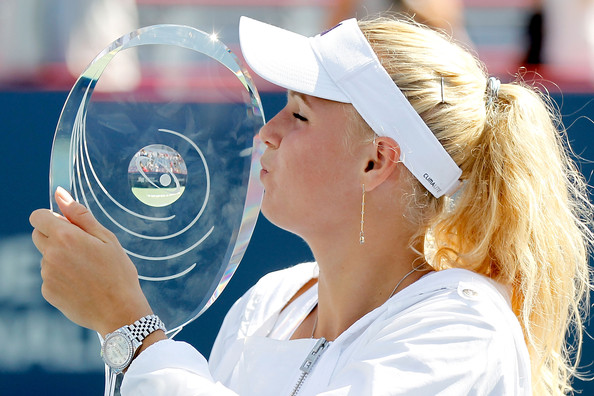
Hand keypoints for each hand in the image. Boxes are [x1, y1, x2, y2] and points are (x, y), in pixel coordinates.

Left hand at [30, 187, 152, 336]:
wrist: (119, 311)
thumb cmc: (118, 272)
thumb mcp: (107, 239)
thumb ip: (80, 215)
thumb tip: (60, 194)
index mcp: (65, 237)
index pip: (38, 217)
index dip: (51, 217)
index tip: (66, 224)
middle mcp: (50, 255)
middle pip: (39, 236)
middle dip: (55, 236)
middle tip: (82, 248)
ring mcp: (47, 275)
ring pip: (47, 257)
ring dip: (61, 258)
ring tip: (88, 270)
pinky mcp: (48, 292)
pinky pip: (50, 276)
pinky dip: (62, 277)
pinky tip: (82, 284)